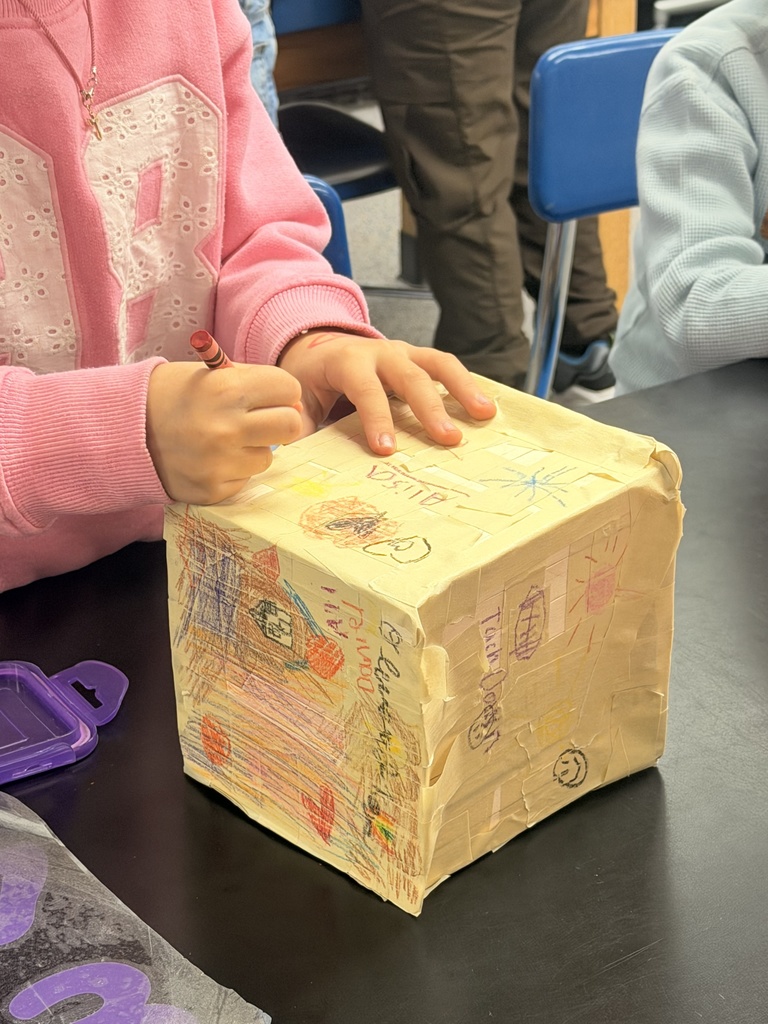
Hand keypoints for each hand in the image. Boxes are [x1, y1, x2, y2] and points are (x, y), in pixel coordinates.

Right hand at [146, 361, 301, 503]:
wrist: (123, 432)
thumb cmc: (172, 396)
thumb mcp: (209, 374)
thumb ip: (253, 384)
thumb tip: (296, 406)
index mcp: (227, 388)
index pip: (288, 388)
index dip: (281, 391)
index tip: (269, 395)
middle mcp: (227, 427)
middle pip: (291, 425)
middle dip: (281, 421)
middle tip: (261, 420)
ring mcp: (220, 462)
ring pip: (268, 456)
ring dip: (253, 448)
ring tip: (223, 440)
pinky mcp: (213, 490)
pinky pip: (245, 478)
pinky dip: (233, 469)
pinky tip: (209, 458)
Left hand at [277, 330, 496, 453]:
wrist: (317, 347)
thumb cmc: (311, 381)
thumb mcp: (299, 402)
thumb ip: (302, 427)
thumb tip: (303, 457)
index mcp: (346, 361)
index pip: (365, 389)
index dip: (377, 419)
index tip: (387, 450)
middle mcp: (380, 352)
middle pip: (409, 376)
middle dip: (430, 409)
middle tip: (449, 439)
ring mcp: (404, 352)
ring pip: (438, 364)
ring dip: (463, 388)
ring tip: (485, 414)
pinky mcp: (419, 359)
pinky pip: (446, 368)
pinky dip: (467, 384)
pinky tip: (486, 407)